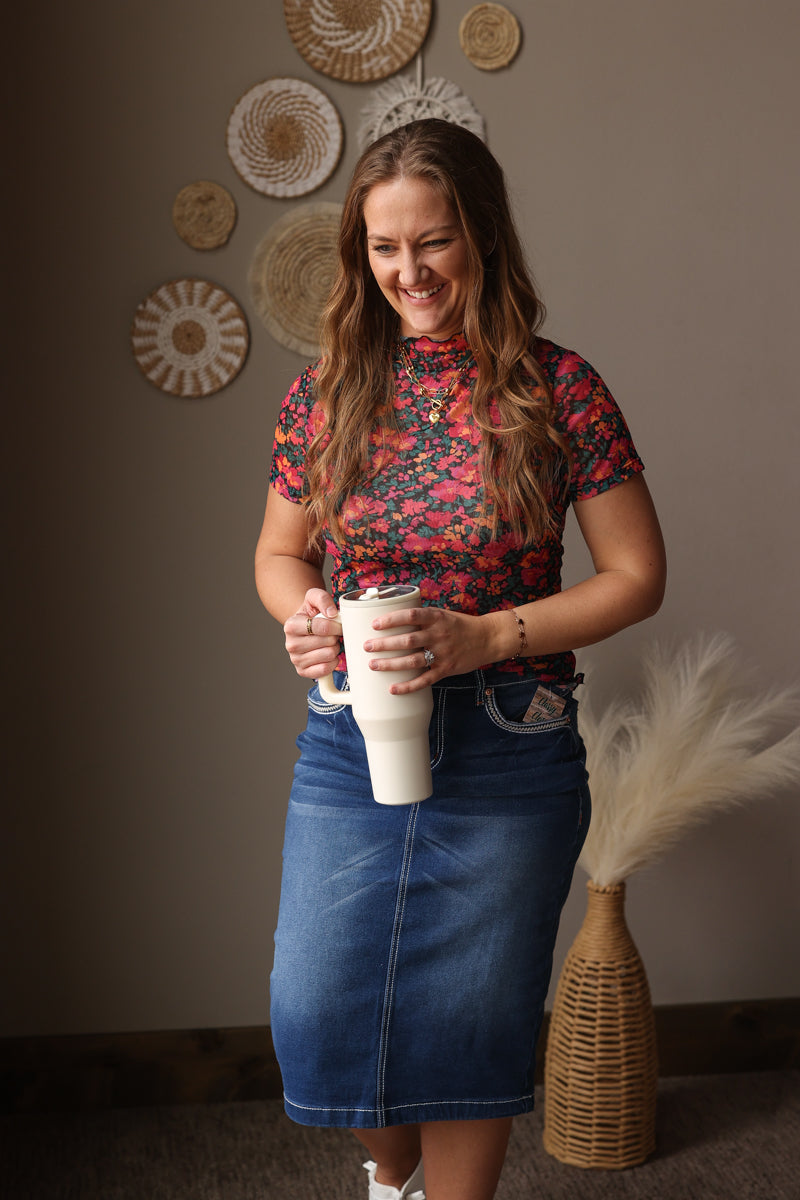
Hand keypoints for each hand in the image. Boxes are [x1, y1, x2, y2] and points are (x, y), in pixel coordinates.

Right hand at [283, 588, 341, 678]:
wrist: (305, 627)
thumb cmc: (311, 613)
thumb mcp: (313, 598)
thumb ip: (322, 599)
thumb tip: (332, 613)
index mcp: (291, 626)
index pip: (322, 627)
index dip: (336, 626)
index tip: (339, 624)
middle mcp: (290, 644)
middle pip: (327, 642)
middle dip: (335, 636)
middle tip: (332, 634)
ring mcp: (295, 660)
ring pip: (328, 655)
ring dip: (334, 648)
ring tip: (329, 642)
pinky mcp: (302, 672)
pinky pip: (326, 669)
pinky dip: (332, 662)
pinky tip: (329, 654)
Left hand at [363, 605, 502, 693]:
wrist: (487, 638)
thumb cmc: (460, 625)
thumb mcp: (442, 615)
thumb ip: (422, 618)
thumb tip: (392, 618)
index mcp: (436, 618)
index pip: (410, 615)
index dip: (392, 620)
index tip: (375, 624)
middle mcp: (439, 635)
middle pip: (408, 640)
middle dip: (385, 644)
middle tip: (367, 646)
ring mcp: (442, 654)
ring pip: (413, 661)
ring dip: (391, 664)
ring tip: (373, 665)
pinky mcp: (446, 670)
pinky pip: (424, 680)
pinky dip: (408, 686)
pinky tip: (393, 689)